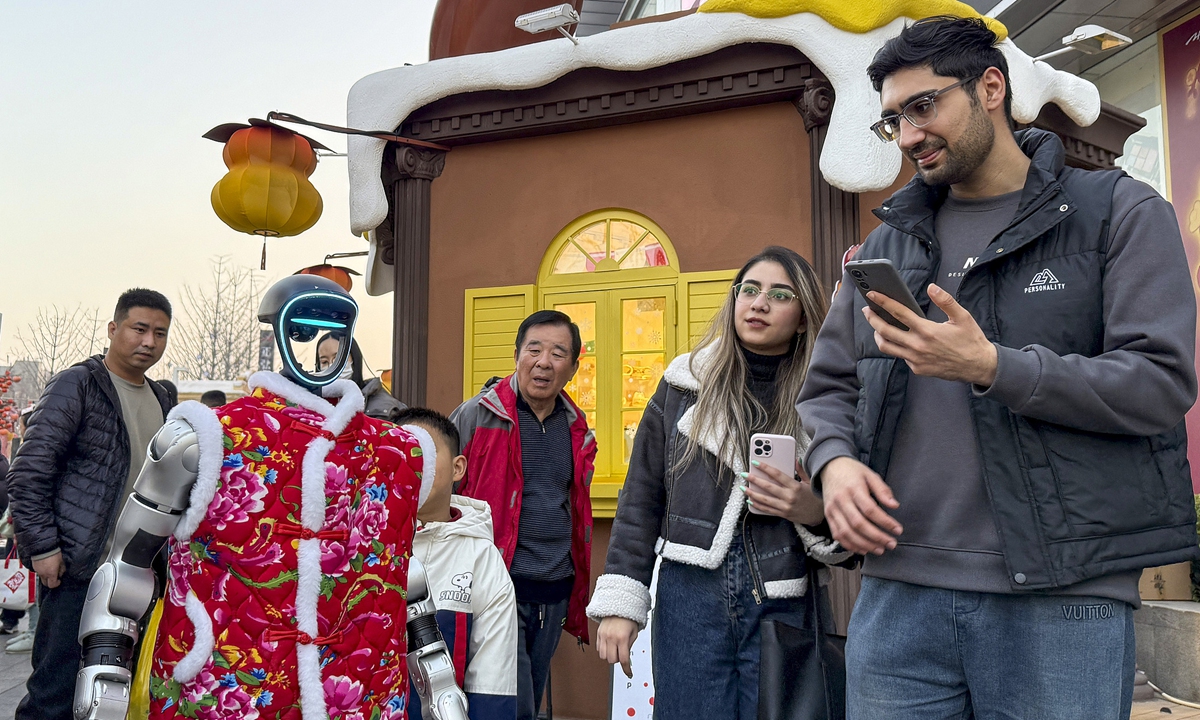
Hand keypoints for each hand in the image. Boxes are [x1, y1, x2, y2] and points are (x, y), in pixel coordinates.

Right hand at [32, 551, 64, 588]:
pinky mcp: (34, 567)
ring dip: (46, 576)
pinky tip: (45, 566)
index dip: (56, 584)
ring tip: (50, 569)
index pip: (52, 585)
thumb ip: (62, 569)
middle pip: (45, 583)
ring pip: (41, 577)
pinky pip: (38, 572)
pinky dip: (42, 571)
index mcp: (51, 574)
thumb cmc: (53, 553)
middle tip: (54, 577)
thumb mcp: (61, 561)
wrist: (43, 547)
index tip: (59, 580)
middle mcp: (43, 574)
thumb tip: (61, 574)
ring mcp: (37, 571)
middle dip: (50, 582)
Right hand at [597, 616, 638, 677]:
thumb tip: (626, 657)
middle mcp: (611, 637)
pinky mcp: (598, 634)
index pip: (624, 659)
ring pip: (603, 656)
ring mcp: (603, 636)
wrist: (619, 606)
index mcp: (622, 638)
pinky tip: (609, 646)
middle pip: (612, 660)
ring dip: (610, 656)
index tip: (628, 673)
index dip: (626, 669)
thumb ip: (629, 646)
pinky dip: (604, 651)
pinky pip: (598, 649)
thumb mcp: (634, 633)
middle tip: (622, 654)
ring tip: (615, 649)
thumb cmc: (628, 619)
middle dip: (618, 660)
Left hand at [741, 461, 823, 525]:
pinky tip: (750, 501)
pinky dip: (758, 505)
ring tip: (744, 488)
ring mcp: (785, 507)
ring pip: (765, 500)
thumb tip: (795, 460)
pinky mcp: (783, 514)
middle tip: (745, 475)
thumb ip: (801, 471)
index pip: (777, 475)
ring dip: (752, 494)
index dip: (765, 468)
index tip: (756, 463)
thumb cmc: (814, 497)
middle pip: (768, 487)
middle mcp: (789, 497)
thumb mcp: (809, 482)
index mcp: (796, 487)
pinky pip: (767, 510)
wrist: (819, 515)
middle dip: (754, 480)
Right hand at [820, 457, 901, 555]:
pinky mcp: (828, 516)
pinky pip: (837, 535)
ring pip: (846, 532)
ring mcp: (832, 509)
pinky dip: (850, 545)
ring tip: (880, 549)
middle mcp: (841, 500)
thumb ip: (882, 490)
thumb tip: (894, 506)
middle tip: (891, 544)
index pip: (870, 509)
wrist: (829, 468)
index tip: (898, 530)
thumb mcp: (870, 475)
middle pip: (858, 524)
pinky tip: (863, 549)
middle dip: (876, 537)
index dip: (885, 522)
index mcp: (853, 488)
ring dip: (864, 544)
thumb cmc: (853, 472)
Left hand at [863, 284, 997, 386]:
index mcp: (927, 331)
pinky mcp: (917, 369)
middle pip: (885, 331)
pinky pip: (900, 356)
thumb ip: (945, 301)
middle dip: (872, 318)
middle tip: (867, 310)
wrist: (979, 367)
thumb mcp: (963, 317)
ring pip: (887, 347)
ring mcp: (916, 360)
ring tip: (877, 326)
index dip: (883, 302)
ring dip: (878, 335)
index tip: (871, 294)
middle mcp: (918, 346)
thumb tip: (932, 287)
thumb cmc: (971, 340)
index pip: (899, 313)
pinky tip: (899, 339)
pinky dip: (896, 346)